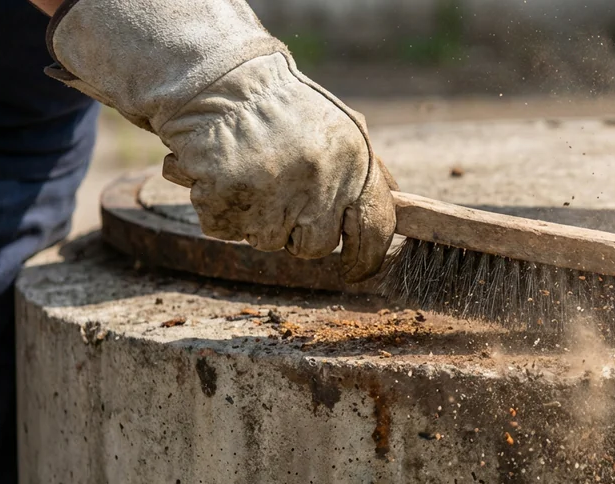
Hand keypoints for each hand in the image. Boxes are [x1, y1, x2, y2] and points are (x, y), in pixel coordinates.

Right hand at [46, 0, 395, 280]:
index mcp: (352, 161)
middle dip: (298, 233)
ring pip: (267, 242)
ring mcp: (269, 193)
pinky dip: (220, 210)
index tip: (355, 270)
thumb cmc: (285, 109)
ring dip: (257, 219)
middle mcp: (316, 180)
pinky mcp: (223, 200)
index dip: (366, 258)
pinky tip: (223, 175)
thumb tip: (394, 218)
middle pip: (315, 246)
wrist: (220, 82)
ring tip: (250, 175)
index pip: (374, 228)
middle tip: (281, 196)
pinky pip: (226, 230)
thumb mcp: (341, 130)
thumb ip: (369, 175)